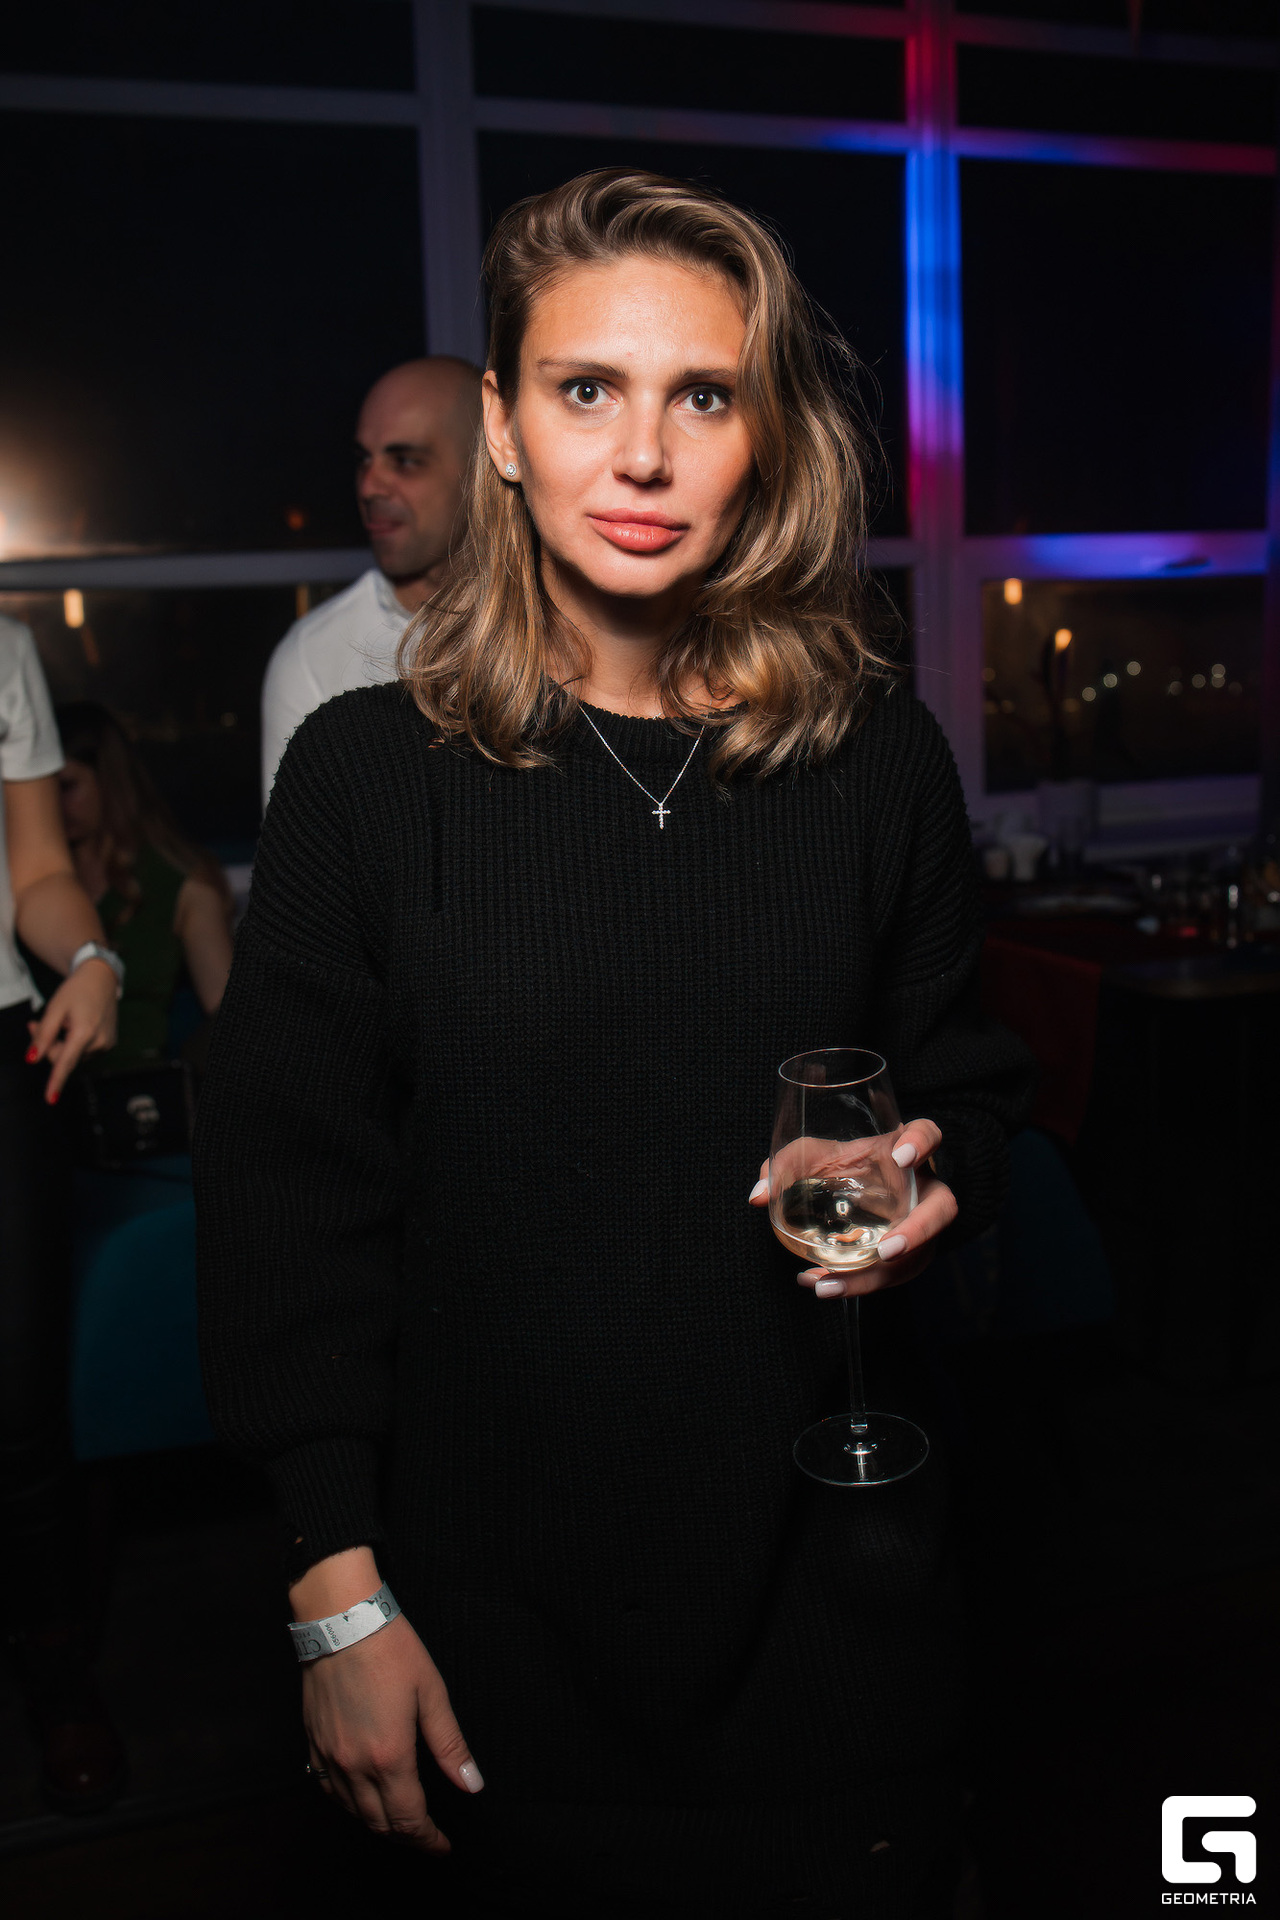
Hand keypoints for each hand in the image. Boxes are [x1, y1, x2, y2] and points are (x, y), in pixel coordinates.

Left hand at [26, 961, 117, 1102]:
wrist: (102, 980)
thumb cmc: (76, 991)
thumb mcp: (54, 1008)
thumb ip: (42, 1035)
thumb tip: (32, 1060)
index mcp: (84, 1032)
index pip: (65, 1062)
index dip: (55, 1081)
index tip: (50, 1099)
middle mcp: (99, 1042)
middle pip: (64, 1058)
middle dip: (48, 1047)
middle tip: (36, 1024)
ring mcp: (106, 1044)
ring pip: (73, 1056)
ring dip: (61, 1044)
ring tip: (62, 1022)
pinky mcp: (109, 1044)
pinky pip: (84, 1051)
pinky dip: (74, 1043)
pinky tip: (76, 1025)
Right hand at [302, 1610, 481, 1851]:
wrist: (341, 1619)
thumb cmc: (391, 1649)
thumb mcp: (432, 1693)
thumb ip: (450, 1745)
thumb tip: (472, 1785)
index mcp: (390, 1757)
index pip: (409, 1820)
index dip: (428, 1839)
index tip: (443, 1846)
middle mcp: (355, 1765)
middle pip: (380, 1823)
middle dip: (406, 1836)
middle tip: (427, 1836)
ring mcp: (329, 1755)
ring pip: (353, 1812)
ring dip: (378, 1823)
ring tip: (400, 1819)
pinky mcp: (313, 1742)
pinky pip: (327, 1789)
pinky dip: (348, 1804)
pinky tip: (361, 1798)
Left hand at [750, 1117, 956, 1298]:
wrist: (856, 1191)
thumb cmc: (839, 1164)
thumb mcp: (810, 1156)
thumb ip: (783, 1167)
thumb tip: (758, 1196)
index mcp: (903, 1150)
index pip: (929, 1135)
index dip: (922, 1144)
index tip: (901, 1158)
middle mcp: (921, 1187)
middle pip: (943, 1207)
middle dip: (919, 1231)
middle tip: (887, 1251)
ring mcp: (921, 1223)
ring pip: (919, 1254)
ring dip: (877, 1275)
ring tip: (831, 1283)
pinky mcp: (910, 1253)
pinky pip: (894, 1275)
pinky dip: (858, 1285)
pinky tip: (822, 1285)